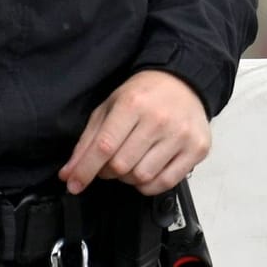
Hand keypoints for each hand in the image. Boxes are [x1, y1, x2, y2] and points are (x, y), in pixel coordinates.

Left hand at [58, 69, 209, 196]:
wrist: (184, 81)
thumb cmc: (143, 95)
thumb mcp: (109, 107)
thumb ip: (87, 141)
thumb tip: (69, 175)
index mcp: (133, 103)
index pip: (104, 147)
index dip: (85, 170)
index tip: (74, 184)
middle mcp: (159, 119)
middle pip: (121, 166)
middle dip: (108, 171)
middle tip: (110, 163)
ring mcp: (181, 135)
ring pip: (142, 177)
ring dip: (129, 178)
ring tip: (132, 162)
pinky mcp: (197, 148)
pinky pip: (165, 183)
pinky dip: (149, 185)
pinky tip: (148, 169)